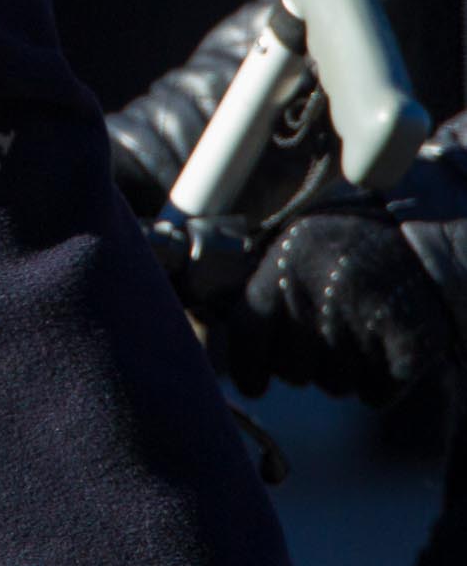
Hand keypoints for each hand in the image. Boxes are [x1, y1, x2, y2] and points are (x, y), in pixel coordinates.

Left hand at [220, 208, 454, 406]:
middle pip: (292, 370)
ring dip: (343, 372)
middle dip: (304, 365)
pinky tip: (386, 347)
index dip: (247, 366)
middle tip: (325, 340)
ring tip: (360, 334)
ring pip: (333, 385)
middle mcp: (321, 291)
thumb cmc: (351, 253)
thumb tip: (208, 318)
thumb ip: (261, 280)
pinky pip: (374, 393)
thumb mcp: (299, 246)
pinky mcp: (406, 347)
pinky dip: (379, 383)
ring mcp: (366, 319)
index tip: (253, 384)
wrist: (431, 257)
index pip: (248, 329)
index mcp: (288, 263)